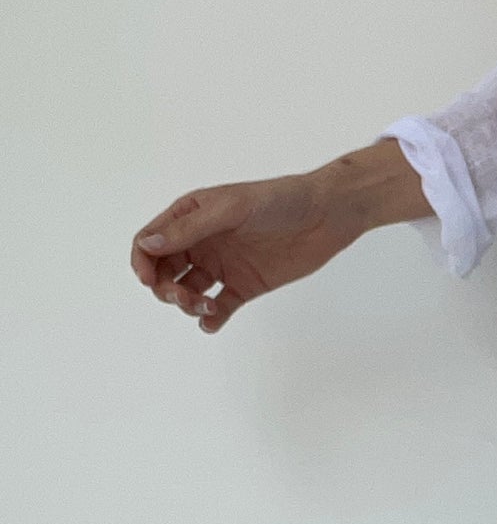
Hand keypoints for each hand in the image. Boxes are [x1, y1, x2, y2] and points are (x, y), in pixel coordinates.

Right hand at [130, 138, 426, 333]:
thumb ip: (190, 228)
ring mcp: (223, 265)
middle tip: (183, 298)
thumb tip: (148, 246)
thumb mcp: (231, 208)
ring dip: (187, 305)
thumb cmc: (279, 200)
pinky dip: (211, 320)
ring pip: (188, 292)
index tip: (149, 281)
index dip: (143, 262)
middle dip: (165, 289)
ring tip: (206, 308)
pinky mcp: (245, 286)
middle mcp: (202, 242)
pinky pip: (220, 307)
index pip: (150, 242)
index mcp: (191, 217)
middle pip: (164, 272)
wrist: (327, 214)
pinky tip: (212, 323)